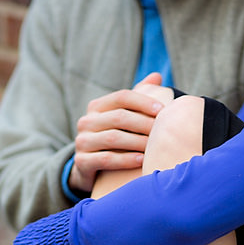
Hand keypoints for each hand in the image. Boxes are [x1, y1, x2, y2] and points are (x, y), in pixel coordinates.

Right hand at [69, 72, 165, 193]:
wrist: (90, 168)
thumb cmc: (113, 138)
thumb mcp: (123, 117)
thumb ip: (138, 97)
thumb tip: (156, 76)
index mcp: (96, 107)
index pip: (122, 97)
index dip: (143, 101)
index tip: (162, 110)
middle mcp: (85, 122)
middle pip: (118, 117)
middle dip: (143, 123)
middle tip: (162, 131)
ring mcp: (81, 142)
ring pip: (113, 138)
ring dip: (137, 142)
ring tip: (154, 147)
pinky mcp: (81, 162)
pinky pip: (106, 159)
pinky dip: (126, 160)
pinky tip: (141, 160)